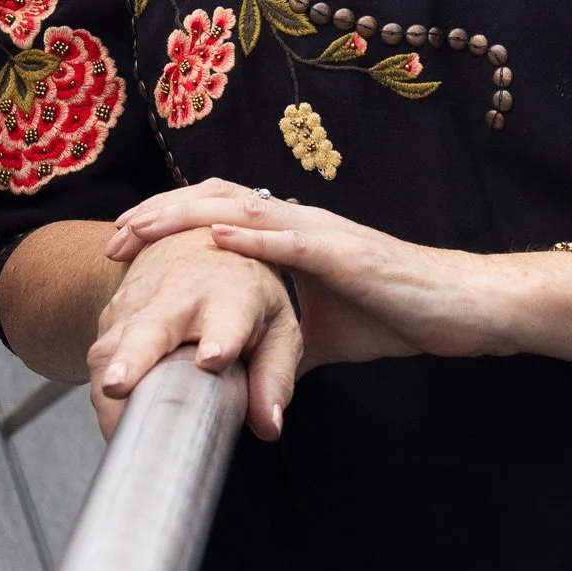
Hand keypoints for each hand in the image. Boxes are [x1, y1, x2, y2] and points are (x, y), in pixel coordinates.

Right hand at [88, 225, 300, 441]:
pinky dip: (103, 389)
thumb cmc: (243, 292)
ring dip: (108, 375)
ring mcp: (140, 304)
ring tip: (108, 406)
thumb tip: (269, 426)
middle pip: (153, 326)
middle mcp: (182, 295)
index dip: (220, 339)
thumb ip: (274, 375)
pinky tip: (115, 420)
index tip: (212, 359)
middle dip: (135, 356)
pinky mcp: (111, 318)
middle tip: (119, 384)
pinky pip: (101, 358)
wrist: (194, 243)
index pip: (227, 317)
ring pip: (115, 344)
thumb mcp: (277, 324)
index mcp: (233, 295)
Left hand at [108, 183, 539, 364]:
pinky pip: (292, 241)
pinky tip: (219, 239)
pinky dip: (252, 236)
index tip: (122, 240)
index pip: (217, 212)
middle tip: (113, 236)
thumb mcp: (321, 331)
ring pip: (242, 209)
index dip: (168, 219)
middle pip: (215, 199)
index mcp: (292, 236)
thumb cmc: (397, 311)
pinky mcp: (347, 256)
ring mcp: (322, 233)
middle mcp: (300, 222)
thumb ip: (278, 337)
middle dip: (159, 214)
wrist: (458, 307)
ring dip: (187, 217)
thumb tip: (236, 371)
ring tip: (142, 228)